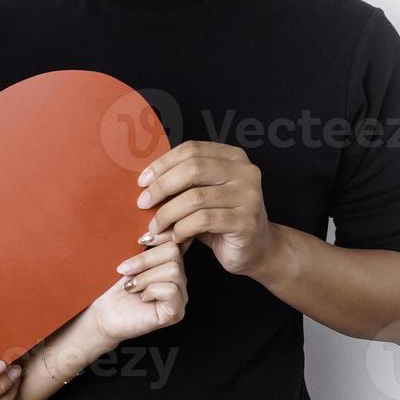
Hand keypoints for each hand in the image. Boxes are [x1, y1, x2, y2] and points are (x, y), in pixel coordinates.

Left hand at [88, 240, 188, 345]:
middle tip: (124, 270)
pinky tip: (140, 297)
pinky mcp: (175, 312)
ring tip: (130, 286)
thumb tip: (151, 215)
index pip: (178, 238)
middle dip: (145, 259)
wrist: (101, 313)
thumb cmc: (111, 285)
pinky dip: (151, 290)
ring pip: (173, 270)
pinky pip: (171, 290)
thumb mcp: (127, 256)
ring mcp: (179, 296)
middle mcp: (179, 278)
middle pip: (174, 251)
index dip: (162, 234)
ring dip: (145, 276)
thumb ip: (144, 241)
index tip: (139, 241)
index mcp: (168, 261)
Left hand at [136, 140, 278, 276]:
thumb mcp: (202, 195)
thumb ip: (182, 183)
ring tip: (155, 227)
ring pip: (195, 197)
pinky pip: (203, 220)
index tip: (142, 182)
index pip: (191, 150)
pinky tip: (175, 237)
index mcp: (233, 157)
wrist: (257, 250)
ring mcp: (248, 196)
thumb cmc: (222, 221)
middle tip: (143, 203)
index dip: (163, 164)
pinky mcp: (245, 221)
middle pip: (192, 169)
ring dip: (167, 213)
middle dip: (161, 186)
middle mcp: (245, 172)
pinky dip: (182, 229)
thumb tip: (143, 181)